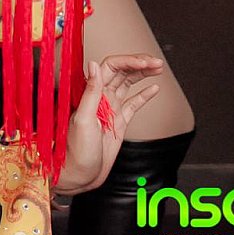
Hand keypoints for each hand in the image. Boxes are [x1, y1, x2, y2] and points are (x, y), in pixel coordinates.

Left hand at [55, 53, 163, 194]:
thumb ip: (91, 91)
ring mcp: (111, 109)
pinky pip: (133, 104)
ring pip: (128, 85)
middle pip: (122, 72)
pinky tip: (154, 88)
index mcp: (92, 94)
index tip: (145, 61)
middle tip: (157, 62)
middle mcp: (101, 98)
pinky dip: (144, 95)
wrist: (79, 174)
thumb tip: (93, 64)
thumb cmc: (75, 150)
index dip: (128, 61)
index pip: (111, 67)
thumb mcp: (84, 118)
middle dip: (139, 64)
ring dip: (143, 74)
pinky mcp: (119, 122)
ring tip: (158, 68)